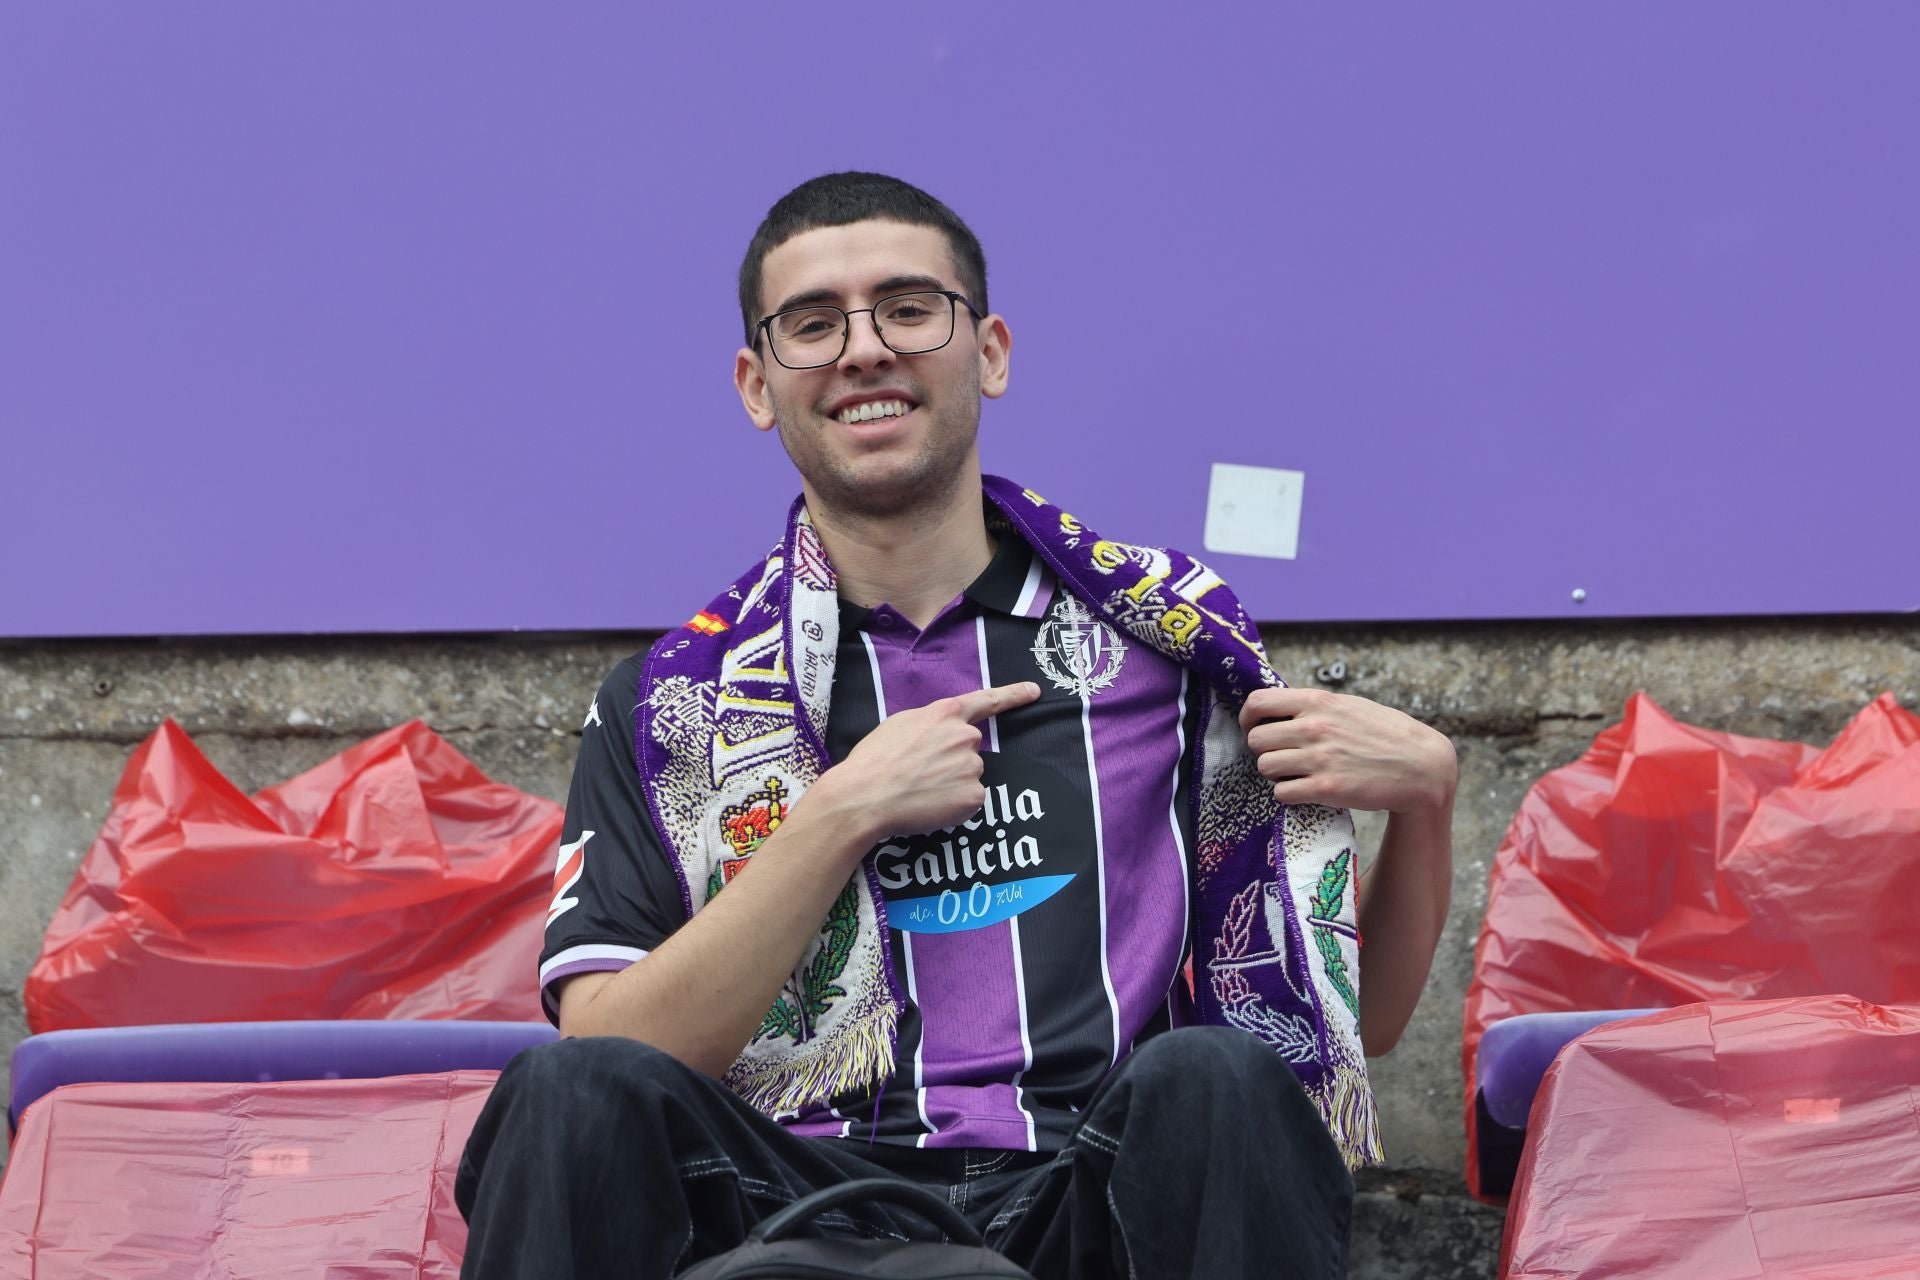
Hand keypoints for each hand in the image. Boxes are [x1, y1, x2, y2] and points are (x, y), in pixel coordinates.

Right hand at [822, 682, 1041, 843]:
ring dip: (952, 783)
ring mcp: (972, 766)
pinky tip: (929, 805)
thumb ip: (929, 724)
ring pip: (968, 776)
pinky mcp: (974, 795)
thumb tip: (938, 735)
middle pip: (970, 748)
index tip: (1034, 692)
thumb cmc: (873, 761)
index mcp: (945, 713)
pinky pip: (969, 800)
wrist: (865, 796)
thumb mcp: (899, 725)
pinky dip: (954, 805)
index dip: (1013, 695)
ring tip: (919, 790)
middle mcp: (965, 737)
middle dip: (953, 760)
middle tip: (921, 773)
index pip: (986, 701)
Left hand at [1238, 687, 1456, 813]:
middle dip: (1263, 750)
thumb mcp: (1350, 706)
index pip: (1258, 702)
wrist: (1421, 767)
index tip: (1254, 728)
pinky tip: (1305, 790)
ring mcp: (1320, 758)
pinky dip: (1288, 794)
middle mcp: (1315, 727)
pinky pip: (1282, 793)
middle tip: (1280, 756)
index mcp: (1319, 702)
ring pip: (1265, 767)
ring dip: (1275, 773)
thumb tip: (1279, 707)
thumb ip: (1315, 706)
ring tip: (1295, 774)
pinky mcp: (1326, 788)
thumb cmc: (1386, 734)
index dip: (1248, 717)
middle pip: (1256, 740)